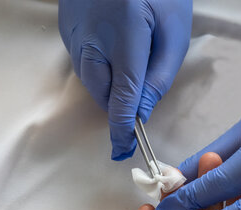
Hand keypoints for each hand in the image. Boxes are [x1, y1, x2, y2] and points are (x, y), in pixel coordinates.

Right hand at [59, 0, 191, 159]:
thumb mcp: (174, 29)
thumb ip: (160, 74)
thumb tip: (142, 111)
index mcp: (126, 36)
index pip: (122, 96)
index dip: (123, 128)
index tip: (123, 150)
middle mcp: (92, 37)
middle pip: (101, 92)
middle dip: (119, 102)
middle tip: (138, 86)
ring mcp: (73, 32)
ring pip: (89, 79)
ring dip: (109, 83)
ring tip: (128, 57)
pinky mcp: (66, 28)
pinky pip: (82, 60)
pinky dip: (98, 64)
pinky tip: (111, 43)